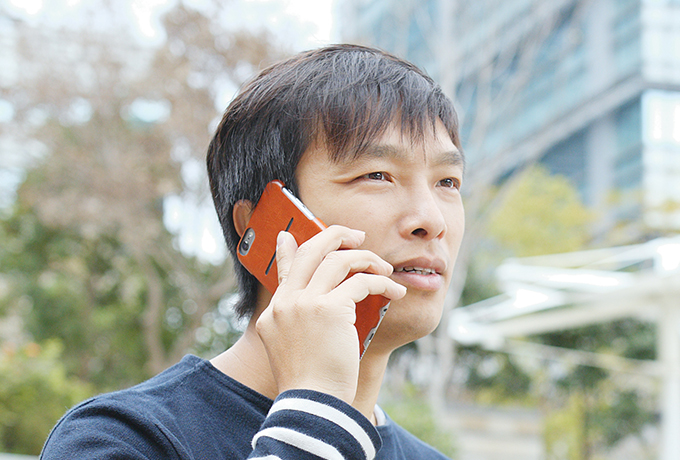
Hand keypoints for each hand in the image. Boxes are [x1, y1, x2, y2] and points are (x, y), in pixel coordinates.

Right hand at [255, 225, 406, 403]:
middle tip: (357, 236)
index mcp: (274, 312)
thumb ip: (299, 322)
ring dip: (367, 259)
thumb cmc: (310, 384)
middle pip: (311, 251)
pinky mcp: (329, 310)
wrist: (312, 406)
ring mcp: (304, 303)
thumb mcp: (294, 349)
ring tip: (385, 268)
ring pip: (339, 260)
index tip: (289, 236)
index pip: (284, 269)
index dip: (289, 249)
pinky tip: (395, 292)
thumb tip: (318, 306)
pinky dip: (382, 283)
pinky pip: (361, 283)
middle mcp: (286, 302)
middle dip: (337, 235)